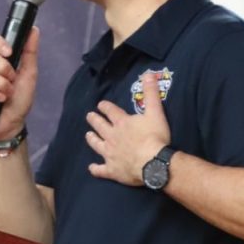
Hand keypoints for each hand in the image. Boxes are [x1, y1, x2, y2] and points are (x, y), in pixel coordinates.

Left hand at [86, 70, 171, 185]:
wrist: (152, 162)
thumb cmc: (155, 137)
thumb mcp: (155, 112)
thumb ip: (151, 93)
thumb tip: (148, 73)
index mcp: (122, 123)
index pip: (110, 111)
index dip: (105, 107)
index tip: (100, 104)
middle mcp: (112, 137)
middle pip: (100, 126)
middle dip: (94, 120)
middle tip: (89, 116)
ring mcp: (110, 154)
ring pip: (97, 145)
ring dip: (92, 139)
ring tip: (87, 135)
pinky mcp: (112, 170)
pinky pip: (100, 170)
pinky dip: (95, 169)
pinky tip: (91, 168)